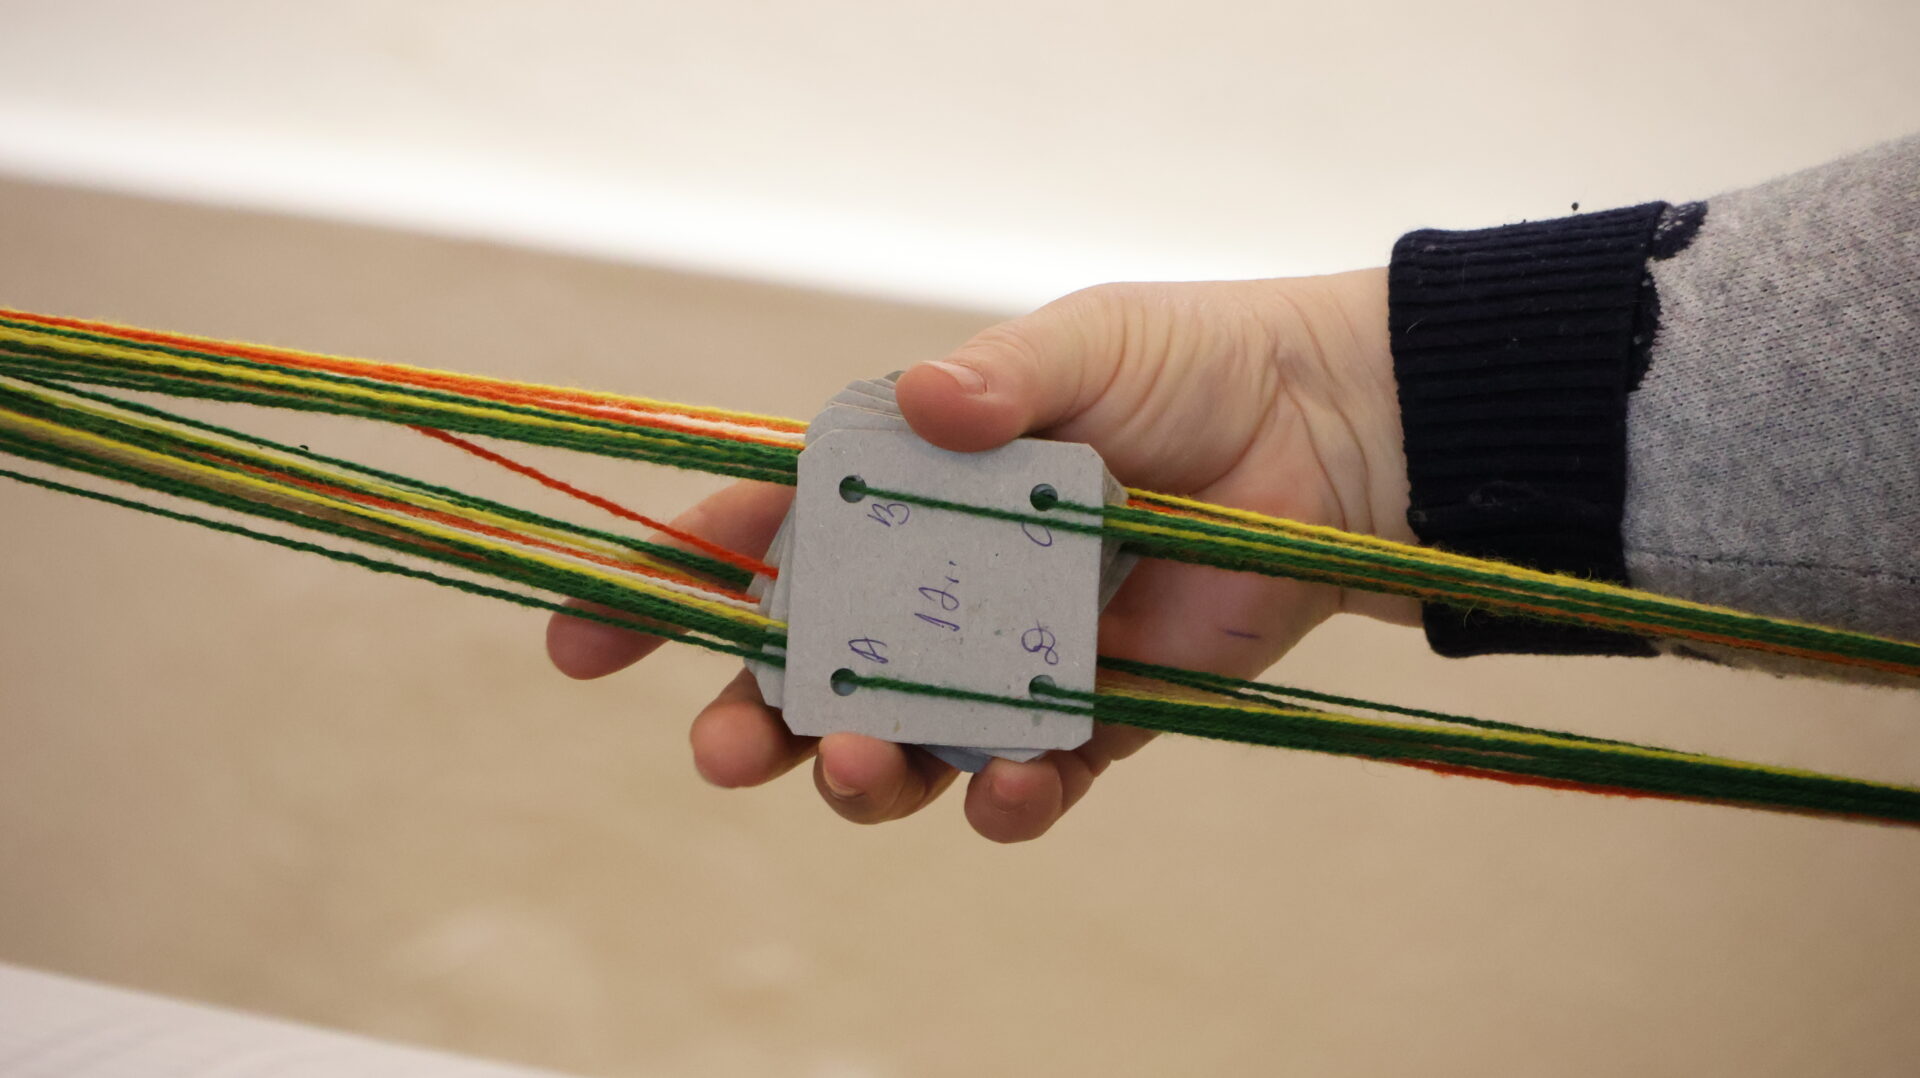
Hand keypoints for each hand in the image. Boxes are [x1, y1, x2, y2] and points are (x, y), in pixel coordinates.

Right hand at [547, 269, 1414, 840]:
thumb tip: (914, 403)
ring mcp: (1010, 656)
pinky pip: (1029, 775)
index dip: (670, 584)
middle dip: (748, 716)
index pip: (764, 534)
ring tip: (855, 768)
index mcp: (908, 486)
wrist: (1334, 435)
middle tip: (718, 753)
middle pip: (811, 667)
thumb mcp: (1086, 343)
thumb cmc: (1195, 366)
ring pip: (902, 738)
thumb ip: (999, 376)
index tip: (582, 641)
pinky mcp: (1097, 713)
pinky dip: (1003, 799)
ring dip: (859, 771)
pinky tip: (995, 795)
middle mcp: (942, 581)